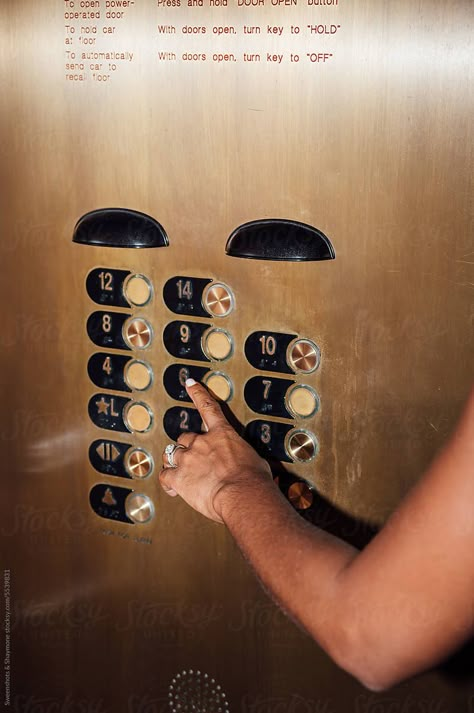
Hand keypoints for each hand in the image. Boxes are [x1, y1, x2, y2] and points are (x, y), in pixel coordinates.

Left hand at [159, 379, 271, 522]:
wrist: (242, 495)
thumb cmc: (253, 480)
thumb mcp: (256, 462)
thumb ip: (247, 460)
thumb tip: (255, 467)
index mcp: (223, 434)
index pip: (208, 407)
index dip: (197, 393)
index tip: (189, 383)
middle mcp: (202, 443)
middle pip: (185, 437)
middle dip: (188, 447)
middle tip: (195, 460)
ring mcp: (187, 459)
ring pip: (171, 454)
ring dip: (175, 461)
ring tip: (181, 472)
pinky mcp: (178, 477)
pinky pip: (165, 476)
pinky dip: (168, 483)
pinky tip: (174, 489)